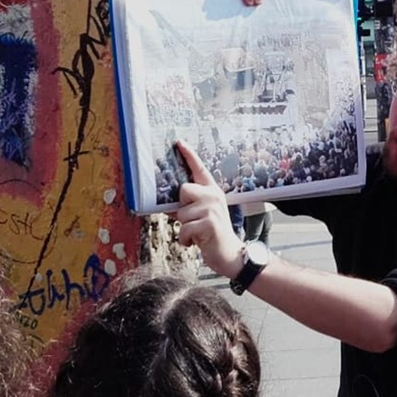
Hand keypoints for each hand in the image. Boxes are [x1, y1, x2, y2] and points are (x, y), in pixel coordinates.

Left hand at [174, 141, 242, 277]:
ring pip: (181, 214)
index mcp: (212, 191)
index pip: (199, 169)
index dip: (188, 155)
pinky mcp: (209, 223)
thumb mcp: (201, 215)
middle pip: (183, 190)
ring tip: (197, 234)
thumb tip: (167, 203)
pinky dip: (185, 239)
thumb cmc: (211, 234)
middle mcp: (213, 196)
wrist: (229, 254)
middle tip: (194, 221)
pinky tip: (197, 242)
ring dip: (184, 228)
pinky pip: (183, 229)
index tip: (178, 142)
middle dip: (182, 208)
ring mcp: (212, 209)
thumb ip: (188, 205)